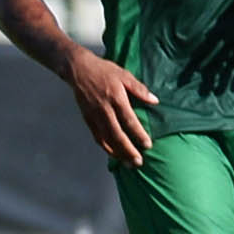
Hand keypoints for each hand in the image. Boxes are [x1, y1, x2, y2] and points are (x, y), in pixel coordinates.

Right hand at [59, 49, 158, 167]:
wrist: (78, 70)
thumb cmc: (104, 71)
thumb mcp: (125, 75)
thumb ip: (139, 89)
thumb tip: (155, 101)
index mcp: (116, 99)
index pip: (128, 121)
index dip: (138, 134)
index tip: (147, 145)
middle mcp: (104, 110)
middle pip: (117, 135)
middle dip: (128, 150)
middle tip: (138, 162)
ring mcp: (94, 115)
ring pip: (106, 138)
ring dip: (117, 153)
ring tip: (128, 163)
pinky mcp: (87, 118)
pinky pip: (97, 136)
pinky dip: (105, 147)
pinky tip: (114, 154)